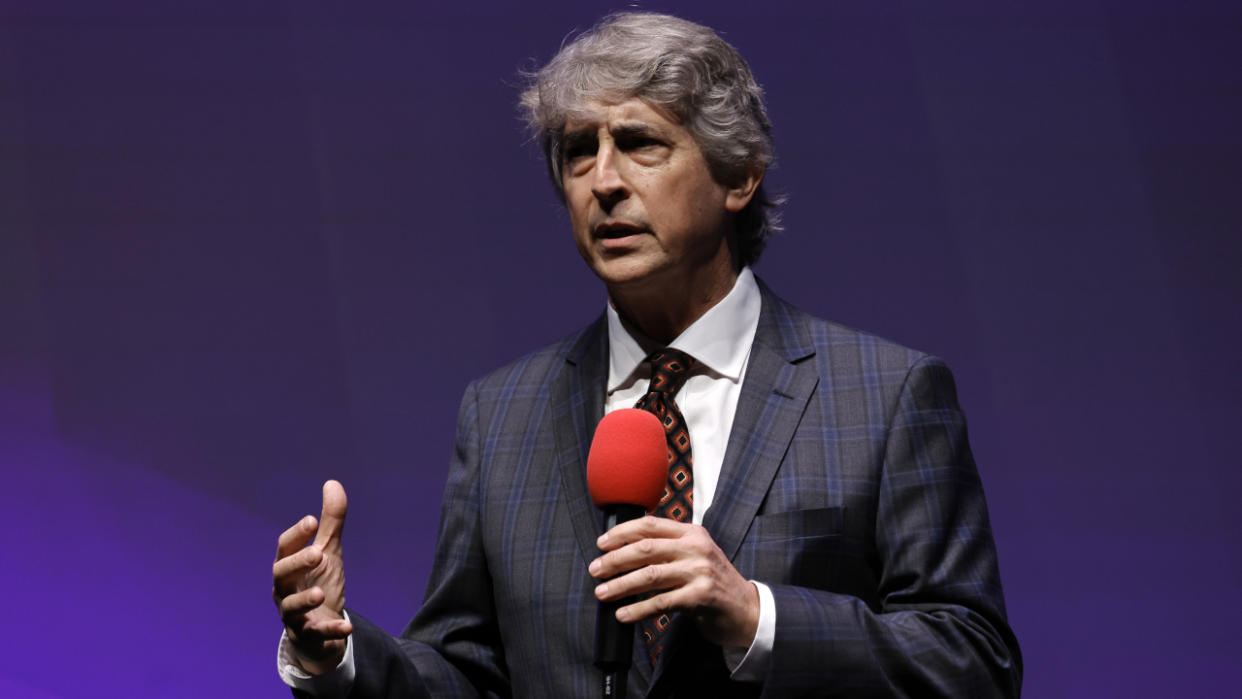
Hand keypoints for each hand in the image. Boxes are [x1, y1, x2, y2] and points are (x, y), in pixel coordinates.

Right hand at [272, 479, 352, 673]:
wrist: (322, 627)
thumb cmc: (319, 582)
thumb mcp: (328, 551)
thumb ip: (331, 522)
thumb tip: (332, 483)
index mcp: (288, 566)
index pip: (284, 548)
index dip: (296, 535)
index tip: (312, 520)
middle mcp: (284, 589)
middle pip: (282, 575)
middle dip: (298, 563)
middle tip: (319, 553)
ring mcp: (293, 614)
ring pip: (291, 608)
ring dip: (305, 599)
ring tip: (322, 592)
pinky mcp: (306, 635)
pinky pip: (315, 634)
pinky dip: (330, 630)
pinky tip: (346, 627)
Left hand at [588, 516, 758, 648]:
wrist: (746, 609)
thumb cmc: (713, 582)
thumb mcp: (695, 555)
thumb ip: (668, 547)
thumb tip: (622, 550)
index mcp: (692, 533)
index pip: (650, 525)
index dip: (622, 533)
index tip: (601, 543)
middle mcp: (696, 548)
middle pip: (645, 549)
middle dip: (615, 559)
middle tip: (595, 569)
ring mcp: (700, 572)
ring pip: (650, 575)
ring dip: (621, 585)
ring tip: (602, 593)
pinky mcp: (700, 597)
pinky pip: (661, 602)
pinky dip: (638, 609)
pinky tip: (623, 615)